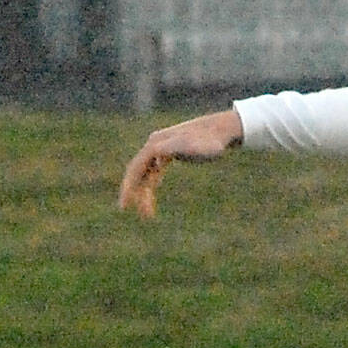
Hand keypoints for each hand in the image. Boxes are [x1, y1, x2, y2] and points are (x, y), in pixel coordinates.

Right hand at [118, 109, 243, 217]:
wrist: (223, 131)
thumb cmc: (208, 142)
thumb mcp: (191, 147)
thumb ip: (172, 148)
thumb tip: (153, 151)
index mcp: (155, 144)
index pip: (135, 168)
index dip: (129, 188)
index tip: (125, 207)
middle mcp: (155, 144)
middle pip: (138, 172)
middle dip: (136, 194)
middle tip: (142, 216)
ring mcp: (163, 148)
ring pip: (147, 173)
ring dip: (146, 192)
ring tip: (149, 213)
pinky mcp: (171, 152)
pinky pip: (155, 170)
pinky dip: (152, 183)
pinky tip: (152, 194)